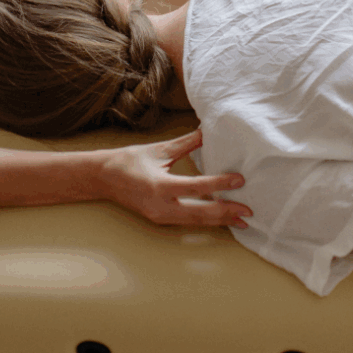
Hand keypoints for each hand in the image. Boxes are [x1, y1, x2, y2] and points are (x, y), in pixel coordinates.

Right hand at [98, 129, 253, 226]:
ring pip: (195, 221)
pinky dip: (207, 220)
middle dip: (226, 213)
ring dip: (220, 221)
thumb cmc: (130, 160)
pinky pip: (188, 222)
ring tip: (242, 220)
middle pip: (200, 213)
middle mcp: (161, 206)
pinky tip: (221, 218)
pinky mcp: (161, 219)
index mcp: (160, 186)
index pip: (197, 187)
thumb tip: (209, 130)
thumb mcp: (160, 149)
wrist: (103, 178)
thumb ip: (187, 142)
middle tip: (249, 211)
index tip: (240, 180)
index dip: (220, 184)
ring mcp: (160, 216)